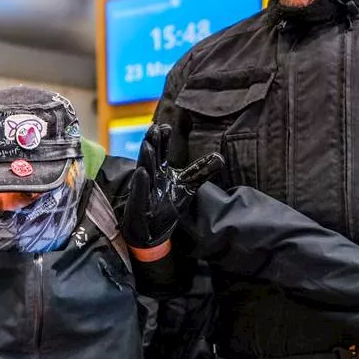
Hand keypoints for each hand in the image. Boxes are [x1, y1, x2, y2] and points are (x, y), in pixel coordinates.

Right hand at [123, 124, 223, 248]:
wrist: (151, 231)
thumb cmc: (167, 206)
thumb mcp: (187, 187)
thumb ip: (201, 171)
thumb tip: (220, 157)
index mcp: (160, 171)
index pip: (161, 152)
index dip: (163, 140)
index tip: (165, 127)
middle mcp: (150, 179)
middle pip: (151, 158)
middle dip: (153, 143)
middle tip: (155, 128)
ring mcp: (143, 192)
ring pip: (144, 172)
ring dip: (146, 158)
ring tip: (148, 145)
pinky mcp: (139, 207)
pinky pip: (139, 193)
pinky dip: (141, 184)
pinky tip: (142, 173)